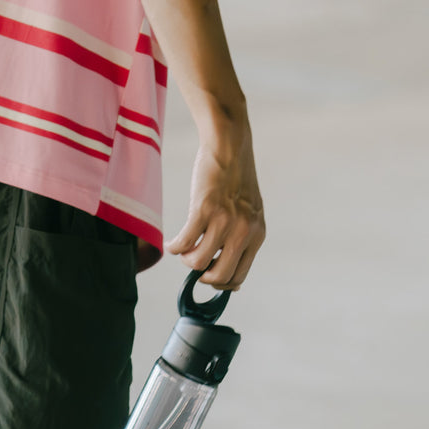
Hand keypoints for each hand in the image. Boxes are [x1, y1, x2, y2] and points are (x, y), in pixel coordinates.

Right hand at [166, 133, 264, 290]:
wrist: (229, 144)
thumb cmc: (235, 180)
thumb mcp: (249, 213)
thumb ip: (241, 240)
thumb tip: (226, 278)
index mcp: (256, 235)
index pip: (238, 278)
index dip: (219, 283)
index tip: (208, 275)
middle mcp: (243, 231)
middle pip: (218, 276)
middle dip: (202, 275)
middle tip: (194, 262)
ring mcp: (224, 221)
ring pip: (198, 262)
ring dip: (186, 260)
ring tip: (184, 248)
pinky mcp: (203, 210)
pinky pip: (183, 243)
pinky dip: (174, 247)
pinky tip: (172, 243)